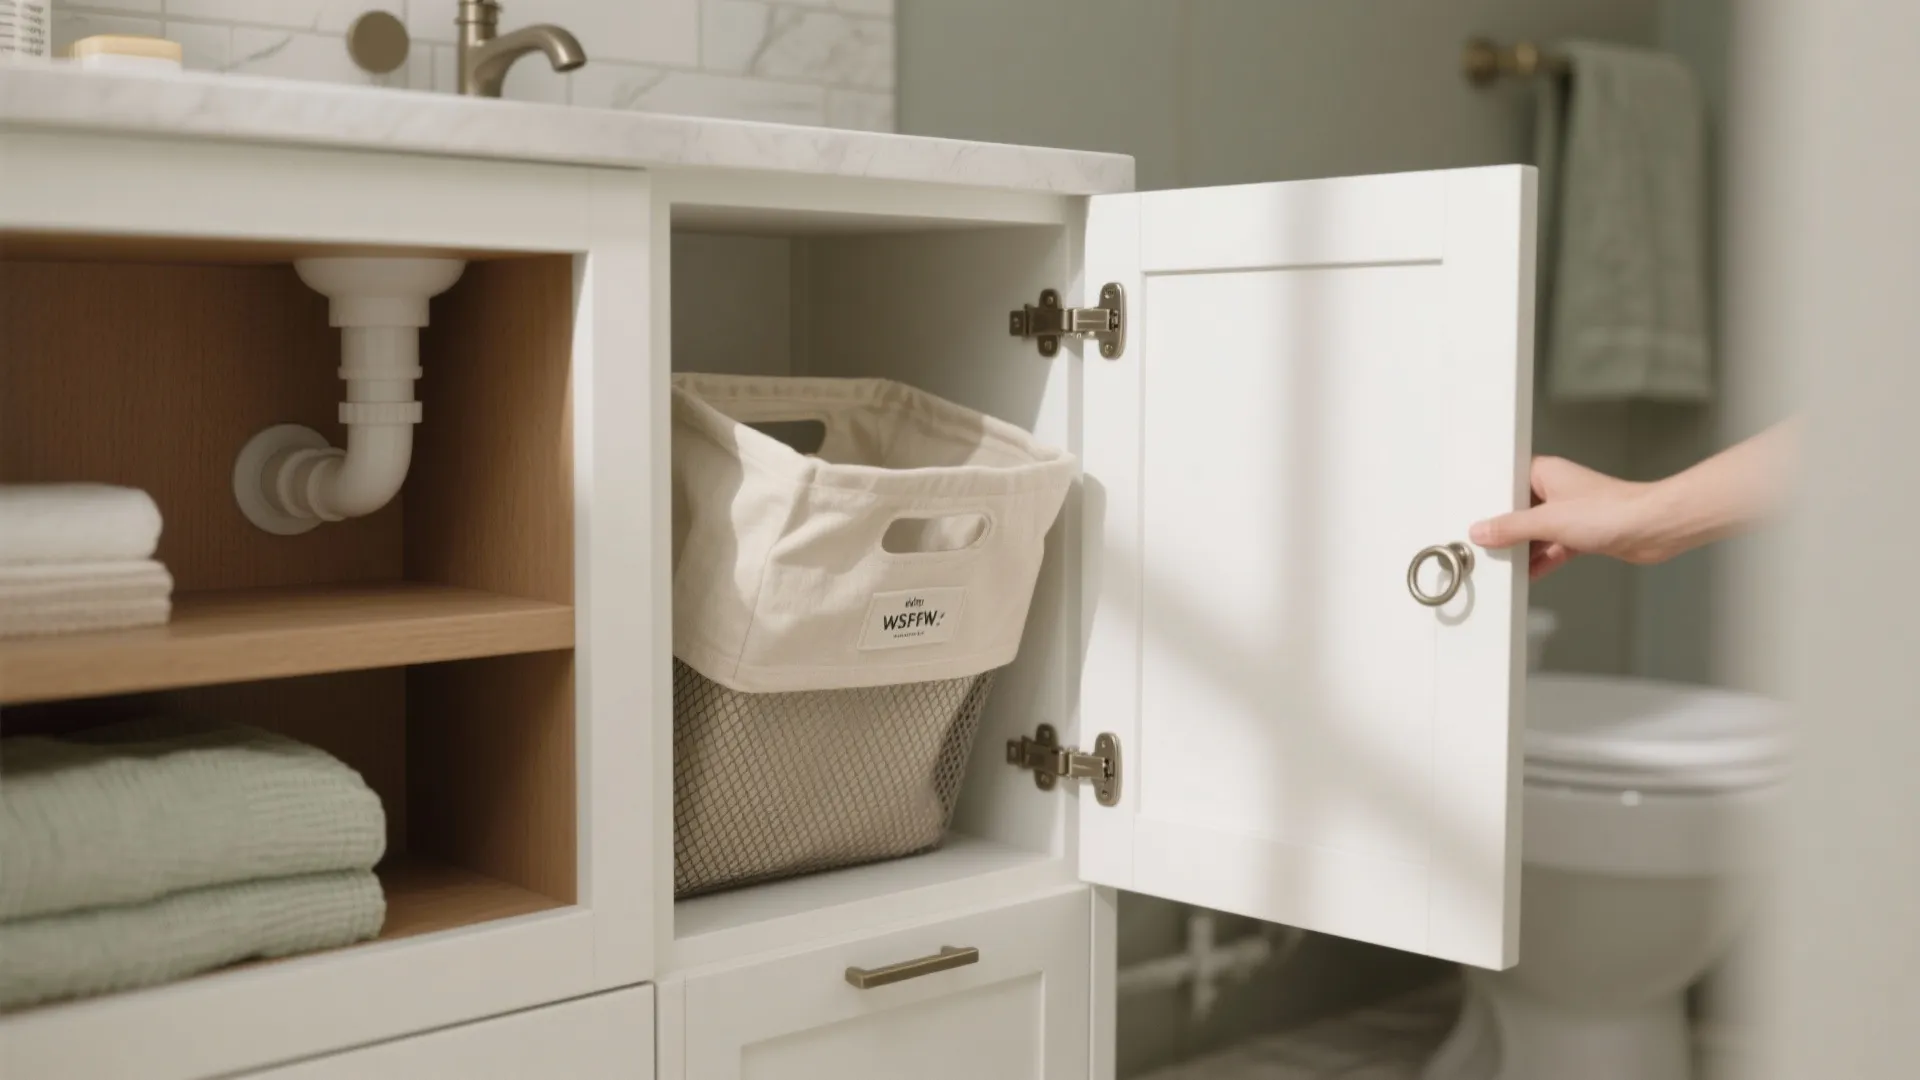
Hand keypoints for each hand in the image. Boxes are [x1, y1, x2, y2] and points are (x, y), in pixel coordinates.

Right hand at [1469, 457, 1672, 578]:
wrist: (1653, 528)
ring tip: (1504, 562)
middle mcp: (1557, 490)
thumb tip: (1483, 531)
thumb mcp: (1548, 520)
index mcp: (1545, 472)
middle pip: (1519, 510)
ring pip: (1536, 531)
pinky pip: (1553, 547)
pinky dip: (1542, 560)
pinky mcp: (1583, 533)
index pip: (1507, 482)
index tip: (1474, 516)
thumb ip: (1511, 528)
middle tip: (1484, 543)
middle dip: (1505, 529)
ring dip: (1524, 548)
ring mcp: (1570, 512)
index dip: (1489, 499)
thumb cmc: (1613, 510)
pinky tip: (1530, 572)